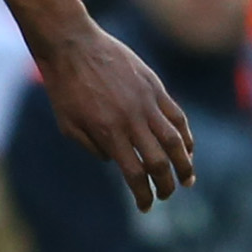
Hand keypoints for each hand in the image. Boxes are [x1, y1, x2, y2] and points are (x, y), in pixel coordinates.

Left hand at [36, 20, 194, 210]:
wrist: (72, 44)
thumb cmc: (64, 86)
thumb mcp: (67, 124)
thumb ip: (92, 147)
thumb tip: (114, 161)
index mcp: (108, 133)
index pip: (135, 174)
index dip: (144, 195)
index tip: (146, 206)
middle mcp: (131, 121)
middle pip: (160, 162)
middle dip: (167, 184)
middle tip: (168, 194)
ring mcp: (146, 103)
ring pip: (176, 141)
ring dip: (185, 164)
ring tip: (188, 178)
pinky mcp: (155, 87)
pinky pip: (177, 116)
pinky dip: (186, 135)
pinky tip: (187, 147)